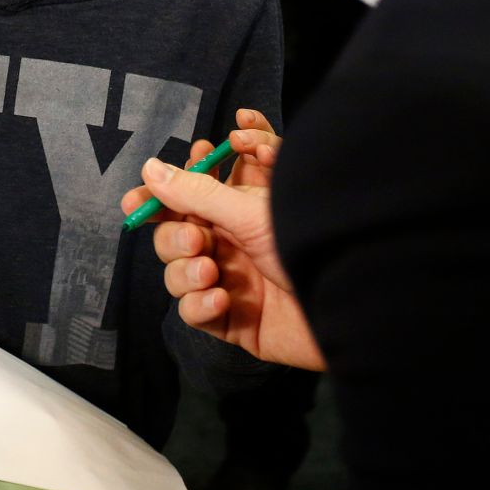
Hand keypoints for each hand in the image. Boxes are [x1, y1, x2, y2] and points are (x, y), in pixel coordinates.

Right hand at [120, 116, 324, 370]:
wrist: (349, 306)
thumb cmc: (310, 243)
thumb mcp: (250, 209)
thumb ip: (196, 190)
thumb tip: (150, 168)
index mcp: (239, 204)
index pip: (189, 190)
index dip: (163, 192)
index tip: (141, 196)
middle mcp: (232, 240)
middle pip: (174, 232)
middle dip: (174, 234)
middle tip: (196, 238)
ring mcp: (231, 280)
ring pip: (178, 272)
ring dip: (184, 271)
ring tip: (211, 271)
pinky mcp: (234, 321)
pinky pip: (194, 312)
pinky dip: (199, 305)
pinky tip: (222, 299)